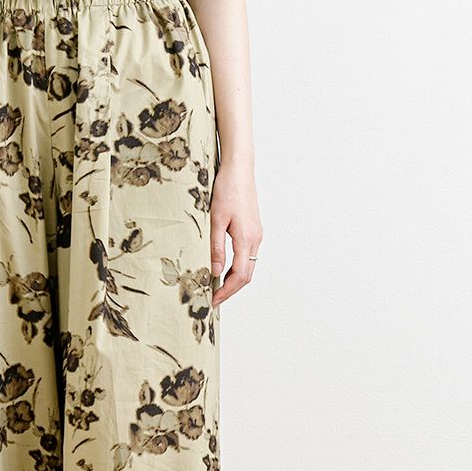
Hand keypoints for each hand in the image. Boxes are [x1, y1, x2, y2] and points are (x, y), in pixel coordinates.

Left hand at [210, 161, 261, 306]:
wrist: (239, 169)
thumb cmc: (227, 190)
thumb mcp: (216, 219)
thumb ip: (216, 247)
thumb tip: (215, 272)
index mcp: (246, 239)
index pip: (239, 275)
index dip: (226, 291)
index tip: (214, 301)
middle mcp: (255, 239)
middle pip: (246, 275)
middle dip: (231, 290)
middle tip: (214, 299)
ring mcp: (256, 234)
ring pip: (249, 266)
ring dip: (234, 280)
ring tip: (217, 287)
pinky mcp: (254, 229)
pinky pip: (248, 256)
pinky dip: (238, 268)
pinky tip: (225, 268)